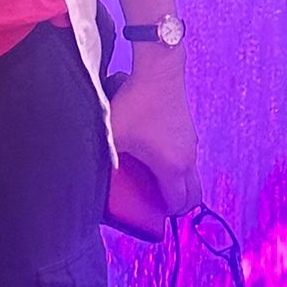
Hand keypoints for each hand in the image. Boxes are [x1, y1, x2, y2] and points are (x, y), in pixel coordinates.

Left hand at [108, 58, 201, 217]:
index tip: (150, 214)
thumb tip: (92, 175)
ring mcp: (191, 143)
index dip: (165, 213)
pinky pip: (186, 157)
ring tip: (150, 179)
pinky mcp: (187, 130)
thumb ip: (106, 159)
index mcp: (173, 167)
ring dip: (176, 182)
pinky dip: (175, 165)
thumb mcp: (113, 135)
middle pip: (194, 194)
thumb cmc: (136, 103)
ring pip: (191, 174)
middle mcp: (188, 158)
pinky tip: (152, 154)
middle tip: (155, 203)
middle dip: (177, 204)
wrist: (158, 71)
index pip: (179, 203)